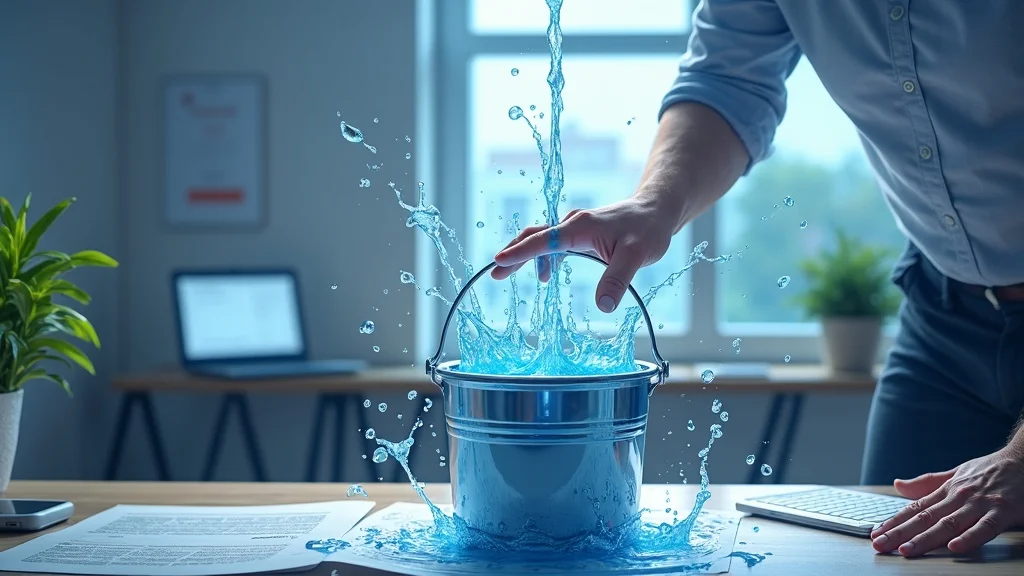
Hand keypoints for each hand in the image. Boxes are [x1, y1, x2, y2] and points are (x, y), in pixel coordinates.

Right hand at [491, 196, 676, 312]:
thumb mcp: (635, 256)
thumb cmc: (648, 229)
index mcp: (580, 227)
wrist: (657, 209)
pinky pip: (555, 244)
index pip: (544, 240)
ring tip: (508, 273)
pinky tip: (544, 275)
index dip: (521, 252)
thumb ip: (617, 280)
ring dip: (525, 255)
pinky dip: (543, 257)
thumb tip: (604, 306)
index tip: (499, 262)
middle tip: (495, 273)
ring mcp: (577, 228)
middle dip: (514, 253)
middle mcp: (574, 224)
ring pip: (543, 240)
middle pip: (535, 236)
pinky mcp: (582, 234)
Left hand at [870, 448, 1023, 556]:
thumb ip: (927, 483)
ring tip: (906, 550)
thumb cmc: (989, 471)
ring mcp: (979, 504)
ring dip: (926, 538)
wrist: (1022, 460)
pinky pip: (984, 527)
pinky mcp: (1002, 511)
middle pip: (925, 518)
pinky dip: (969, 537)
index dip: (894, 522)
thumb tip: (898, 485)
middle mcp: (958, 497)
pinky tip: (954, 547)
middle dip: (900, 533)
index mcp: (946, 490)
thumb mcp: (955, 474)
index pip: (915, 509)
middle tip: (880, 545)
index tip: (876, 533)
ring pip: (948, 524)